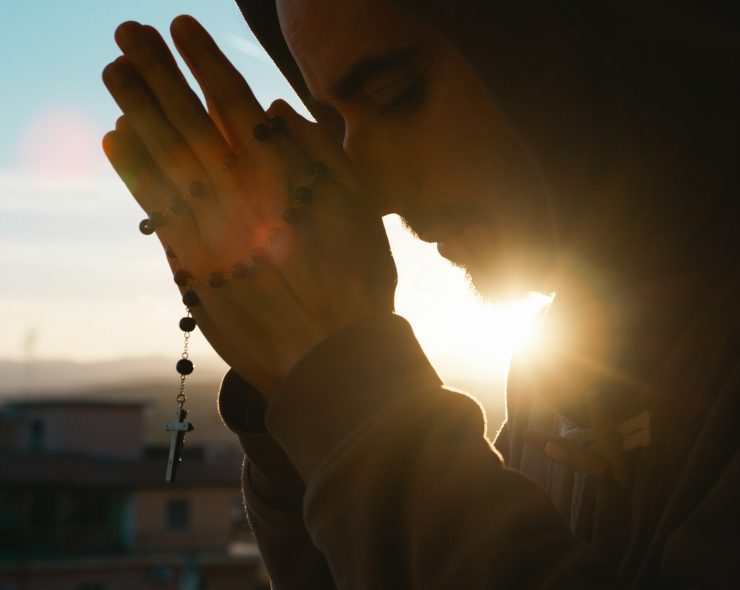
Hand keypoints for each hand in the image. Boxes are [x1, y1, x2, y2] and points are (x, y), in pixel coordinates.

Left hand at [102, 16, 395, 395]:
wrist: (329, 359)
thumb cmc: (357, 283)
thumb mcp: (360, 209)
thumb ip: (321, 150)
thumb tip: (274, 106)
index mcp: (280, 174)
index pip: (230, 99)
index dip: (203, 59)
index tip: (181, 27)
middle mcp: (236, 195)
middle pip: (185, 118)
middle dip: (154, 70)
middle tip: (128, 33)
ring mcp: (207, 230)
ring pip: (160, 157)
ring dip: (134, 108)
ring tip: (114, 72)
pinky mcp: (190, 265)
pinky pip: (154, 206)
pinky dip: (133, 170)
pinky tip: (116, 139)